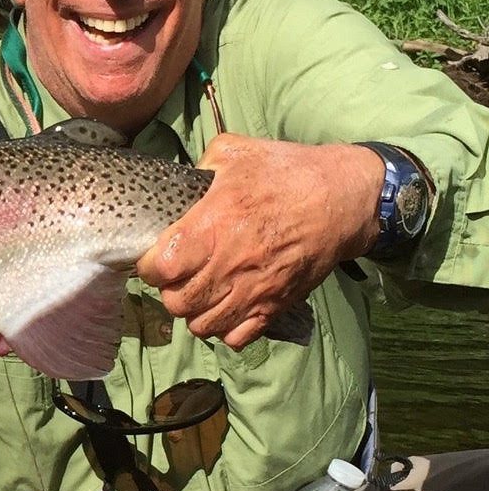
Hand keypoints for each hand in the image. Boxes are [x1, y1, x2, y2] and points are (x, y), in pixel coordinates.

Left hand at [136, 134, 381, 348]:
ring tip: (198, 292)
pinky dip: (224, 328)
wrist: (342, 198)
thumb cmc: (287, 171)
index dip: (148, 266)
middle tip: (176, 275)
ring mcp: (254, 290)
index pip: (160, 268)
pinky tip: (224, 307)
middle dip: (169, 290)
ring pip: (203, 325)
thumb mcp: (234, 152)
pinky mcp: (276, 305)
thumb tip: (181, 182)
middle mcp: (229, 264)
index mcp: (212, 225)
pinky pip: (237, 337)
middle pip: (176, 302)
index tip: (153, 257)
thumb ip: (199, 167)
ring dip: (194, 311)